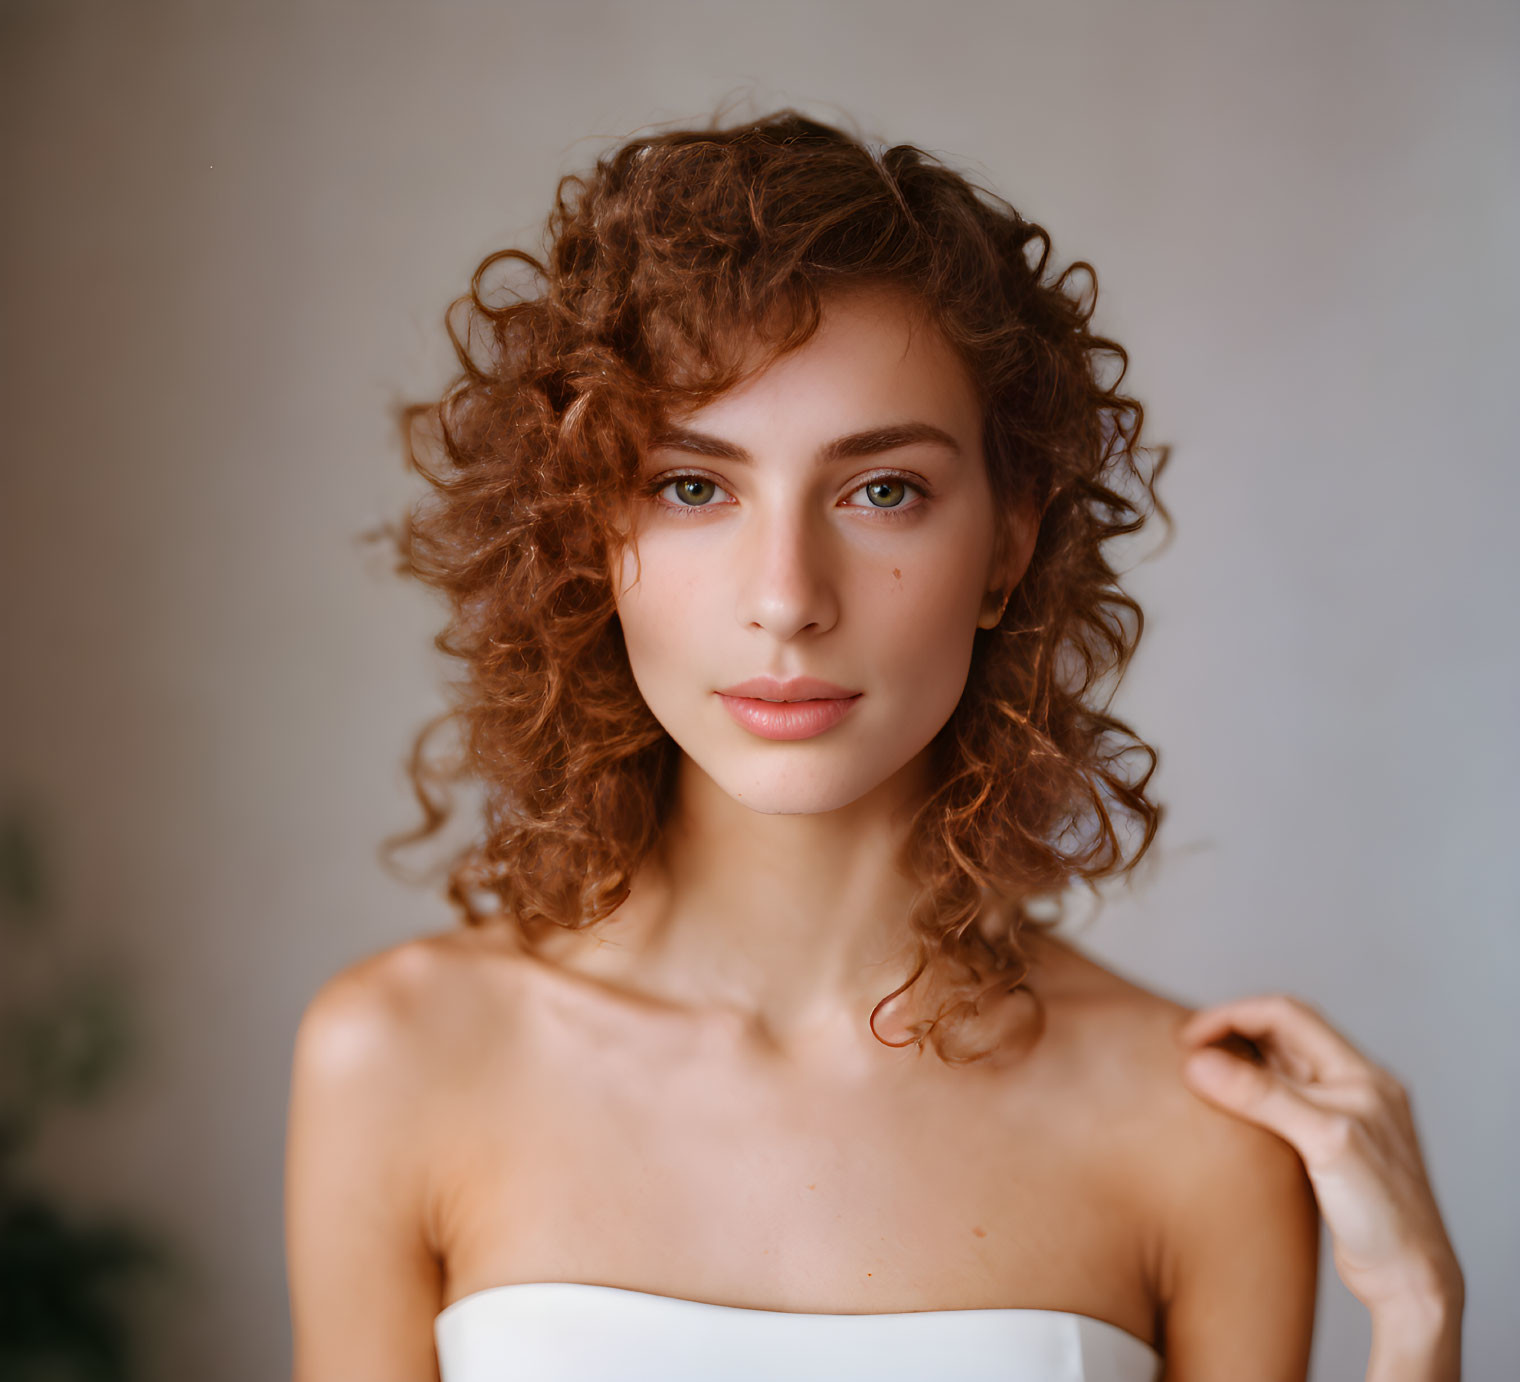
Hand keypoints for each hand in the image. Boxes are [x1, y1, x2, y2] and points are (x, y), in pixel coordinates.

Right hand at [1175, 994, 1462, 1322]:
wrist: (1410, 1280)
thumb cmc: (1383, 1215)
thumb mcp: (1322, 1143)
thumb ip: (1262, 1096)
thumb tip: (1198, 1062)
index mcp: (1360, 1073)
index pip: (1287, 1014)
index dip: (1232, 1016)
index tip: (1188, 1038)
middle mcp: (1354, 1086)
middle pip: (1283, 1034)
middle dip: (1232, 1033)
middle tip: (1186, 1052)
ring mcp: (1343, 1115)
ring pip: (1281, 1067)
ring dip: (1240, 1062)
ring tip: (1199, 1075)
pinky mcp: (1330, 1146)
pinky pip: (1282, 1102)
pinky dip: (1250, 1095)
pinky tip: (1228, 1113)